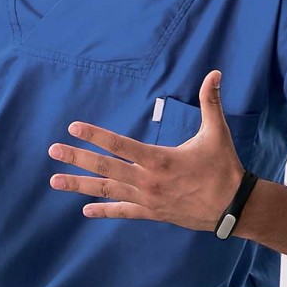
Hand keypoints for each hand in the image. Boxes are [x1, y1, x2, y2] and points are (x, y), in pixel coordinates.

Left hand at [48, 69, 244, 229]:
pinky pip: (122, 211)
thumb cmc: (224, 167)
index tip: (73, 128)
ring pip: (106, 191)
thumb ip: (210, 102)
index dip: (95, 135)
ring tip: (55, 182)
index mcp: (159, 160)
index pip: (119, 145)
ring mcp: (146, 199)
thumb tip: (214, 73)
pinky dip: (103, 210)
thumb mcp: (217, 132)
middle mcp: (147, 181)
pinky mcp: (151, 213)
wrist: (233, 208)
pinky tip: (85, 210)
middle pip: (104, 168)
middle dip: (76, 158)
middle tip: (52, 151)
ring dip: (79, 185)